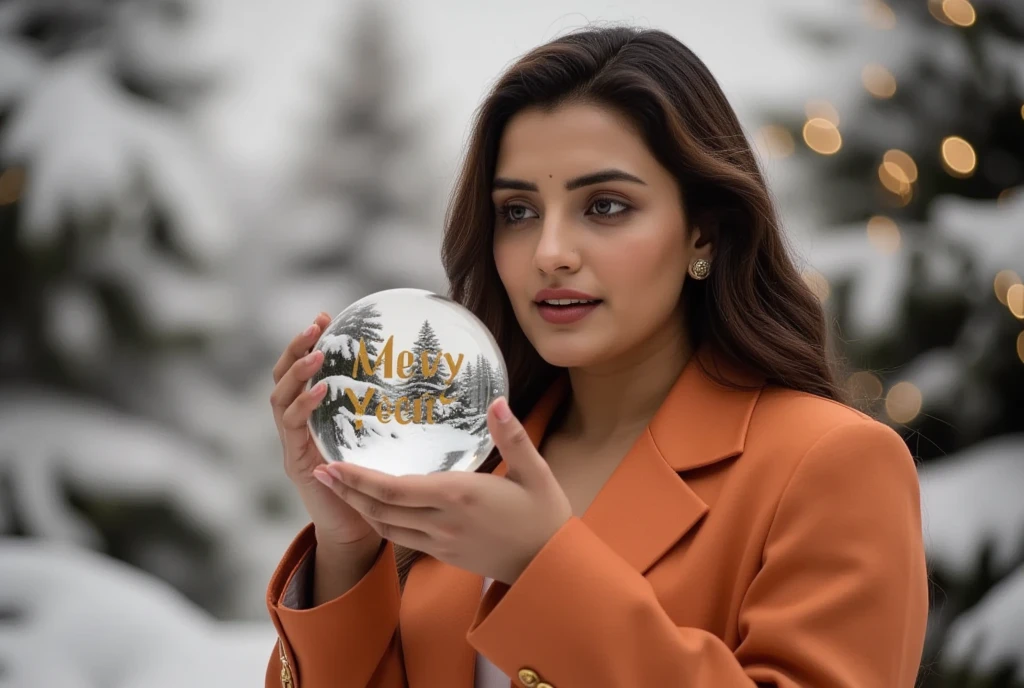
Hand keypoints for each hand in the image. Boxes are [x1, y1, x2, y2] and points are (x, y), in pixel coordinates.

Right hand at [270, 312, 377, 547]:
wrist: (358, 530)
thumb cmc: (373, 483)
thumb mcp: (378, 438)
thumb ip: (386, 412)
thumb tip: (424, 379)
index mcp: (313, 419)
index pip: (302, 373)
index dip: (308, 344)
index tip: (326, 317)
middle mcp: (297, 428)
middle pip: (282, 379)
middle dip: (295, 348)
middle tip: (315, 325)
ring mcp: (293, 444)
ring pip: (280, 400)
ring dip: (297, 372)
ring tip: (317, 353)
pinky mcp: (296, 462)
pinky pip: (293, 427)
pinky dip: (304, 404)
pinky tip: (323, 389)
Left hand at [312, 397, 572, 584]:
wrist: (550, 568)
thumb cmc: (545, 516)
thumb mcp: (535, 471)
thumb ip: (512, 435)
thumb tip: (498, 401)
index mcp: (459, 496)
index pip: (395, 490)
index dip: (359, 479)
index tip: (332, 463)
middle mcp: (443, 523)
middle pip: (380, 509)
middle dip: (347, 491)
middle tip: (319, 470)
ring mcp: (441, 543)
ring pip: (386, 527)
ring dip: (358, 507)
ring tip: (337, 486)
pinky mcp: (445, 555)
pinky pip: (401, 538)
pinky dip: (379, 522)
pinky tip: (371, 508)